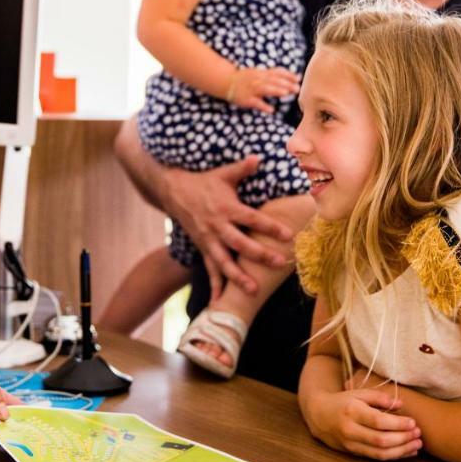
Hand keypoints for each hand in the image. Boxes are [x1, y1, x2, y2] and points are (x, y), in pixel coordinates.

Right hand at [162, 156, 292, 300]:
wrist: (173, 191)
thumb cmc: (203, 182)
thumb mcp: (222, 174)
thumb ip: (242, 169)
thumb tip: (259, 158)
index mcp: (227, 208)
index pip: (252, 219)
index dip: (270, 227)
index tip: (287, 235)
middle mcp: (218, 226)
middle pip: (241, 244)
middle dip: (260, 255)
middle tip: (279, 263)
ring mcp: (209, 239)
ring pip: (225, 261)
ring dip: (238, 276)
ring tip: (253, 290)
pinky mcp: (203, 248)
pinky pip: (209, 269)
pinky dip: (215, 286)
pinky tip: (219, 303)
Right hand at [227, 67, 299, 112]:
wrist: (226, 81)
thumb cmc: (247, 78)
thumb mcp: (260, 73)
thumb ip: (276, 75)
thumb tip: (296, 76)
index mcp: (262, 73)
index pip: (277, 72)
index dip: (287, 75)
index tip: (298, 79)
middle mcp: (257, 79)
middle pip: (273, 80)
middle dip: (285, 83)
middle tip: (296, 88)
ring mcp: (252, 89)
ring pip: (265, 89)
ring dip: (275, 90)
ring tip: (286, 93)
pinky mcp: (246, 99)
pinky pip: (255, 103)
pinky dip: (263, 106)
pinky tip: (271, 110)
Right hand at [303, 387, 421, 460]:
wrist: (319, 415)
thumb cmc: (343, 401)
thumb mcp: (358, 393)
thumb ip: (379, 397)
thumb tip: (401, 404)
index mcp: (352, 411)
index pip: (378, 421)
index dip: (398, 424)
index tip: (413, 422)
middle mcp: (350, 430)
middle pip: (381, 440)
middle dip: (403, 438)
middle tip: (419, 433)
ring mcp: (351, 444)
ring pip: (380, 453)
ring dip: (402, 450)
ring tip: (417, 444)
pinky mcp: (353, 453)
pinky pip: (376, 457)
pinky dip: (394, 456)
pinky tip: (407, 451)